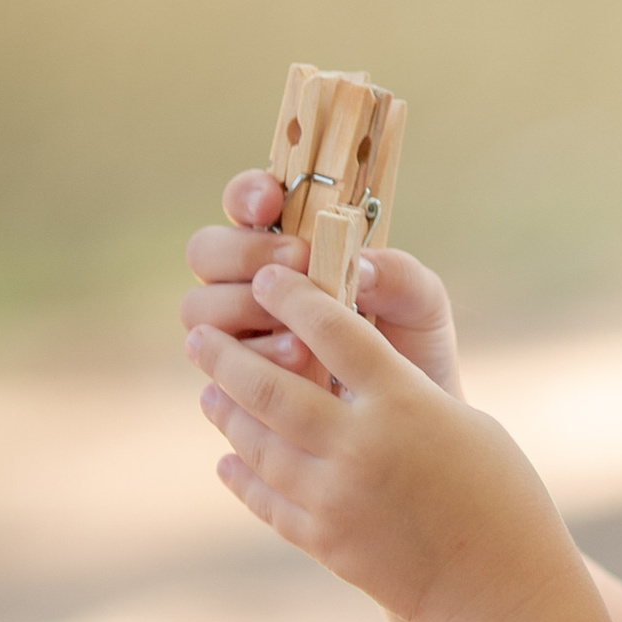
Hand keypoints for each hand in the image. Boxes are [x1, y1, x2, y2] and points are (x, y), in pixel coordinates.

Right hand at [182, 168, 461, 396]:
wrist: (416, 427)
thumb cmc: (413, 349)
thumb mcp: (421, 303)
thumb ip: (395, 273)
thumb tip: (356, 266)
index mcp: (287, 244)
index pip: (247, 202)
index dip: (248, 194)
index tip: (272, 202)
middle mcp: (250, 282)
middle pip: (206, 250)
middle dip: (247, 253)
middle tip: (301, 264)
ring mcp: (235, 331)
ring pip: (200, 307)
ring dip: (244, 311)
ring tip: (302, 337)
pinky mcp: (232, 381)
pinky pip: (215, 365)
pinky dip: (253, 363)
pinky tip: (297, 368)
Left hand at [186, 259, 569, 621]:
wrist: (499, 589)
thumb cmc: (499, 495)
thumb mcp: (463, 423)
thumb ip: (400, 393)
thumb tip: (348, 374)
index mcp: (404, 402)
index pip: (331, 329)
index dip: (292, 297)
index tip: (266, 278)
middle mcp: (359, 444)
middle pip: (270, 384)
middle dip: (226, 355)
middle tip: (199, 336)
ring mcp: (334, 496)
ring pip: (255, 441)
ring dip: (226, 411)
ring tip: (209, 392)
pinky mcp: (323, 540)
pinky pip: (264, 497)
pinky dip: (241, 474)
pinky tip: (229, 459)